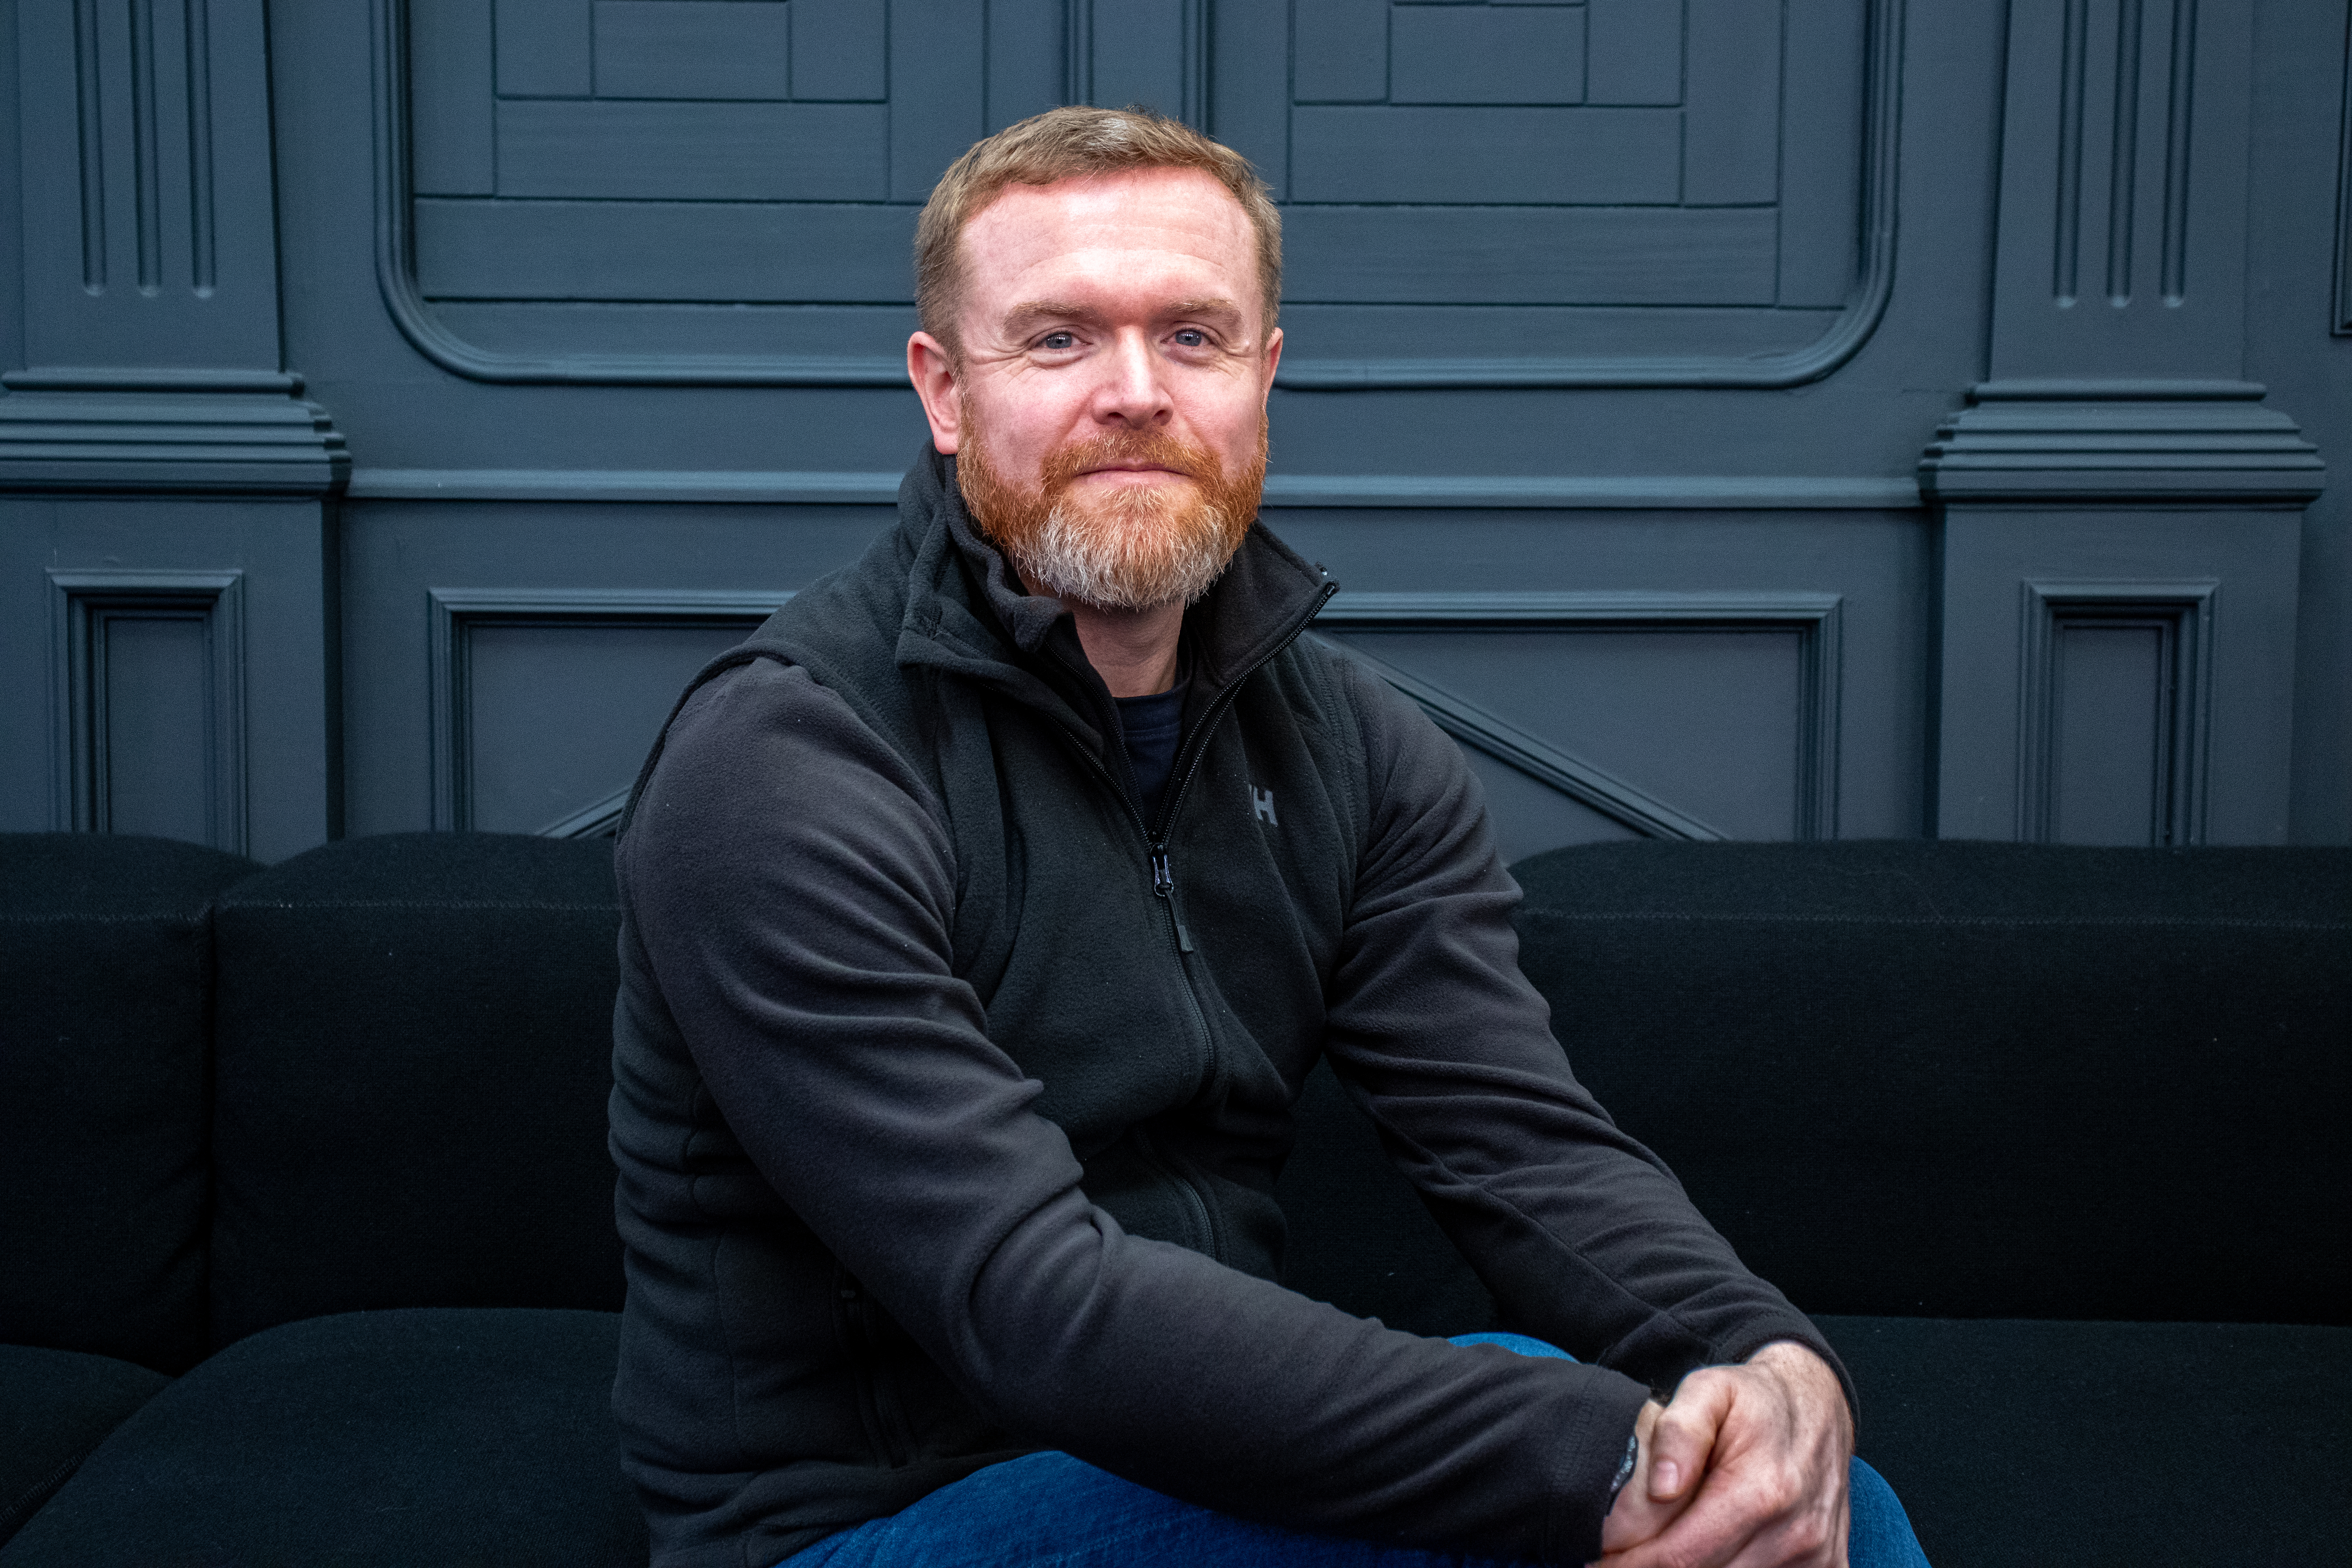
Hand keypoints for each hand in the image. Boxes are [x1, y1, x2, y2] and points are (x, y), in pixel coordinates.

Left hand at [1591, 1341, 1852, 1567]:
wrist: (1819, 1405)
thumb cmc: (1754, 1401)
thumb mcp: (1709, 1391)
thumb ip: (1680, 1432)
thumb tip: (1661, 1487)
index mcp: (1762, 1491)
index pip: (1680, 1556)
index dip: (1631, 1566)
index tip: (1598, 1562)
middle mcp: (1796, 1534)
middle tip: (1619, 1559)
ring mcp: (1816, 1556)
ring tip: (1660, 1551)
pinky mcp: (1828, 1565)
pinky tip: (1709, 1555)